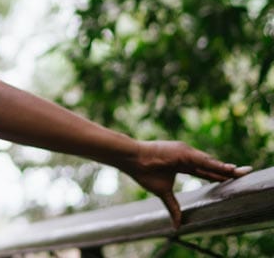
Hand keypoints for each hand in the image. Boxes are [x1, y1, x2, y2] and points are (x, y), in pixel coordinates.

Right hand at [117, 140, 252, 228]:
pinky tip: (229, 169)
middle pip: (212, 166)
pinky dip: (217, 165)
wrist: (132, 160)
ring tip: (241, 172)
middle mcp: (188, 156)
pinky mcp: (184, 152)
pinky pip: (204, 161)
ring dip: (226, 168)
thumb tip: (177, 226)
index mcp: (184, 164)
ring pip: (210, 163)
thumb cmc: (144, 172)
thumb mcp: (162, 192)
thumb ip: (173, 206)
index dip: (219, 175)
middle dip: (228, 171)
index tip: (234, 178)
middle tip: (246, 173)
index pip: (206, 171)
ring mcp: (186, 153)